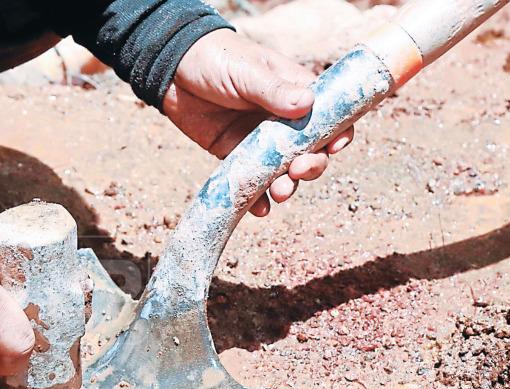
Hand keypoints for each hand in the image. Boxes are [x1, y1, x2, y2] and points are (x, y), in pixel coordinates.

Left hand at [164, 29, 354, 216]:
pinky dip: (257, 199)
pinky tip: (260, 208)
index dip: (338, 133)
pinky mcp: (235, 156)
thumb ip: (274, 90)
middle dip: (311, 165)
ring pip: (283, 171)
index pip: (329, 115)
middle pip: (311, 151)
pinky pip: (252, 182)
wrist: (171, 69)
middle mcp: (282, 121)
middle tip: (299, 170)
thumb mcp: (247, 72)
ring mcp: (260, 141)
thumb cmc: (216, 59)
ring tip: (281, 192)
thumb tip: (307, 103)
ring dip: (287, 186)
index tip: (335, 146)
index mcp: (294, 93)